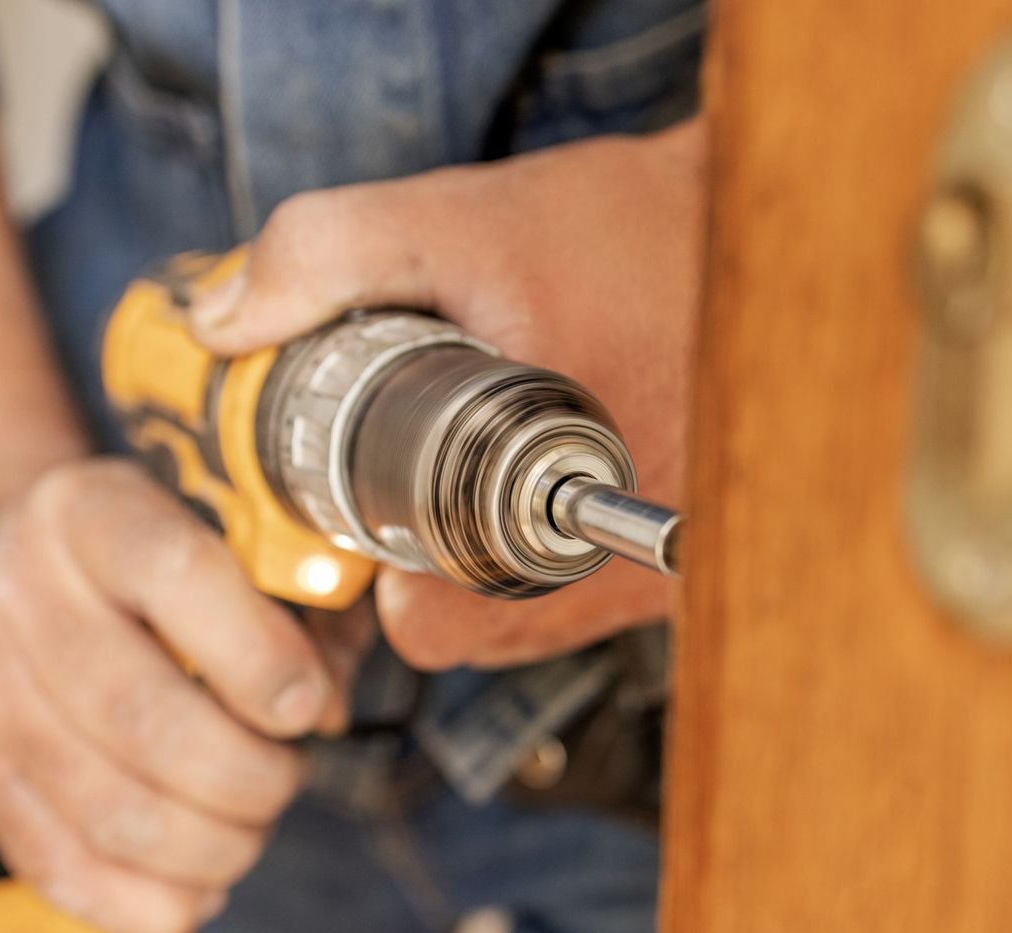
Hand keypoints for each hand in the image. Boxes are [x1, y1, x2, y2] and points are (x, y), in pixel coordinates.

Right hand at [0, 459, 347, 932]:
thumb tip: (321, 711)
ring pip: (108, 808)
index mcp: (89, 510)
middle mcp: (15, 590)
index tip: (306, 708)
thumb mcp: (246, 546)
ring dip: (211, 845)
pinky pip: (63, 870)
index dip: (257, 656)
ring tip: (249, 828)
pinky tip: (201, 881)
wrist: (33, 568)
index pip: (175, 573)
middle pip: (140, 715)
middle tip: (285, 778)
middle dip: (247, 776)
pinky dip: (152, 901)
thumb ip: (307, 611)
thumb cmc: (173, 568)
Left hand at [190, 118, 706, 669]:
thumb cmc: (635, 232)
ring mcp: (668, 576)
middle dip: (426, 565)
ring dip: (487, 563)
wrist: (786, 233)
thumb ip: (330, 255)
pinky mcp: (695, 568)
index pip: (430, 625)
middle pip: (474, 635)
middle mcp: (621, 564)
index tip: (367, 502)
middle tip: (420, 470)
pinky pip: (591, 601)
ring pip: (531, 624)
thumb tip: (224, 324)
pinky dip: (549, 551)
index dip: (375, 569)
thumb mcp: (464, 218)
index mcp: (552, 499)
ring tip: (486, 462)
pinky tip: (546, 473)